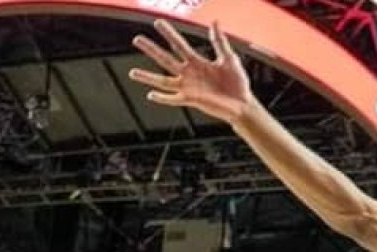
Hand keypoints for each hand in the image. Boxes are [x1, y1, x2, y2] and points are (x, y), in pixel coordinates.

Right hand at [129, 19, 252, 124]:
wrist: (244, 104)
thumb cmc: (237, 84)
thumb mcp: (229, 59)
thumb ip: (220, 42)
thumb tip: (214, 22)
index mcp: (197, 62)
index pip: (179, 45)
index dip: (169, 34)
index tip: (158, 22)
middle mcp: (189, 74)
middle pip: (166, 59)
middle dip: (151, 49)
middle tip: (137, 39)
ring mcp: (188, 88)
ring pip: (163, 81)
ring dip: (148, 77)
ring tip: (132, 73)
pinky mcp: (192, 100)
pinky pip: (173, 99)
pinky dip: (163, 98)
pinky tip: (150, 95)